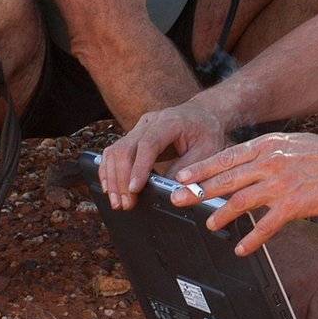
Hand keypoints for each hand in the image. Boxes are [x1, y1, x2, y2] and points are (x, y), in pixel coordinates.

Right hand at [98, 103, 227, 210]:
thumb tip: (170, 192)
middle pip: (126, 148)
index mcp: (170, 121)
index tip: (135, 189)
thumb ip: (188, 170)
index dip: (139, 167)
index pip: (148, 144)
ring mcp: (139, 127)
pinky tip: (110, 188)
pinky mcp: (133, 135)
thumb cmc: (207, 132)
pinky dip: (109, 170)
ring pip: (116, 150)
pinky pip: (114, 152)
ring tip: (118, 202)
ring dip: (113, 178)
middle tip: (126, 203)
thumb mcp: (208, 151)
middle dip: (122, 179)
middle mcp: (150, 121)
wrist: (203, 114)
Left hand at [172, 132, 317, 254]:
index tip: (180, 177)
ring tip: (210, 225)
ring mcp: (281, 183)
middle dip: (198, 191)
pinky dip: (251, 239)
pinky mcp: (294, 204)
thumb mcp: (290, 144)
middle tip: (177, 201)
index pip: (226, 157)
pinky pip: (266, 225)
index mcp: (267, 145)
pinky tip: (241, 248)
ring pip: (240, 200)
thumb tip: (245, 165)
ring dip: (221, 215)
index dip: (201, 169)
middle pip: (226, 179)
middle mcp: (270, 162)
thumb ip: (267, 154)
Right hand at [265, 227, 317, 318]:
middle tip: (293, 297)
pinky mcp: (289, 282)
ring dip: (291, 314)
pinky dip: (278, 312)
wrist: (266, 227)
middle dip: (305, 316)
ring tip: (283, 292)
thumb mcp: (311, 262)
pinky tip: (275, 294)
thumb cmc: (286, 248)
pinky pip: (285, 315)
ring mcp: (308, 279)